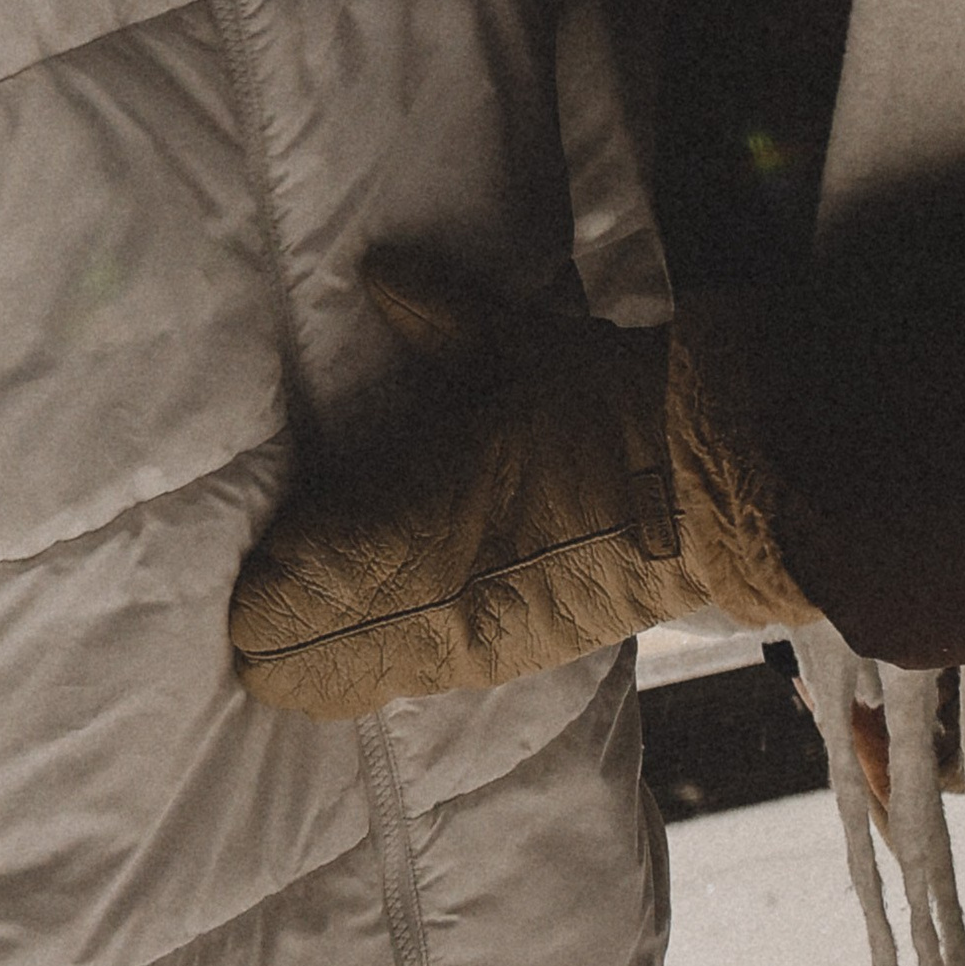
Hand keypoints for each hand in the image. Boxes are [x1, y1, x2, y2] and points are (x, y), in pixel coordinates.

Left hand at [230, 259, 813, 719]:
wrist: (712, 484)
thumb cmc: (602, 410)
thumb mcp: (516, 350)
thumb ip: (438, 317)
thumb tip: (381, 276)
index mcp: (409, 536)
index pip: (278, 598)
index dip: (252, 572)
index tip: (261, 524)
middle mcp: (422, 616)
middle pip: (286, 671)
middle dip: (267, 619)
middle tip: (277, 555)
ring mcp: (461, 654)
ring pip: (340, 690)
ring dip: (315, 645)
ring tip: (324, 579)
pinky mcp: (500, 668)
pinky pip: (399, 682)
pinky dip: (370, 652)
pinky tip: (383, 602)